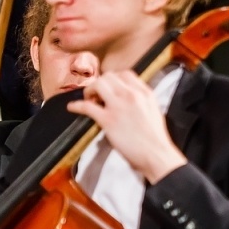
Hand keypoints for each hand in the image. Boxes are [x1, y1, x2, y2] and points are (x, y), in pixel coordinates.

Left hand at [68, 71, 187, 182]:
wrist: (156, 154)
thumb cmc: (156, 137)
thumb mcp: (154, 110)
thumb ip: (142, 100)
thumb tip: (130, 98)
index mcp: (144, 93)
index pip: (125, 74)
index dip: (114, 79)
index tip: (110, 87)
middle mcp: (131, 95)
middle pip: (109, 77)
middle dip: (100, 84)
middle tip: (98, 95)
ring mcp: (118, 106)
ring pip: (98, 85)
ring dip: (90, 90)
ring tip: (90, 100)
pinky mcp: (108, 120)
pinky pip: (87, 106)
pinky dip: (76, 106)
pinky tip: (72, 108)